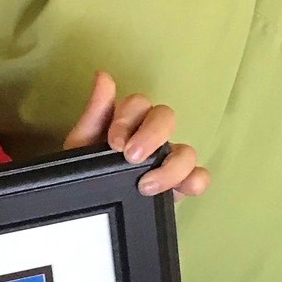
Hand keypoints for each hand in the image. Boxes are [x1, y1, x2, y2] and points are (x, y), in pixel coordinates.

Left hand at [61, 70, 209, 198]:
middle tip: (131, 158)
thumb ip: (94, 113)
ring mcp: (169, 160)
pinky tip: (184, 188)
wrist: (87, 206)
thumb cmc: (87, 171)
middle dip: (151, 135)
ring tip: (146, 186)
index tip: (114, 143)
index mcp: (129, 122)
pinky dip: (197, 181)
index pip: (138, 104)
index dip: (128, 119)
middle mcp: (152, 136)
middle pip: (166, 118)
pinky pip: (199, 176)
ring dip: (172, 166)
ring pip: (186, 150)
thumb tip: (103, 75)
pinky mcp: (179, 184)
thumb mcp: (82, 144)